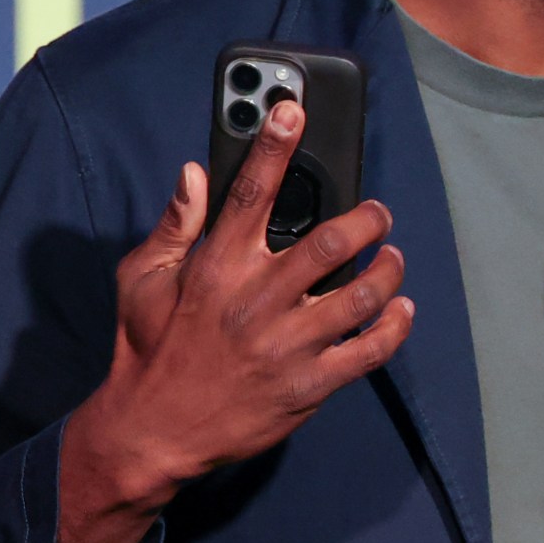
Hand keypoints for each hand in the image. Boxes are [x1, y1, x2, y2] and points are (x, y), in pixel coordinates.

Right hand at [54, 99, 414, 542]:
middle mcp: (255, 300)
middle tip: (379, 212)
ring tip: (393, 256)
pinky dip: (395, 326)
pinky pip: (369, 351)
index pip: (250, 193)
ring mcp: (286, 345)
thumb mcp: (142, 281)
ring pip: (361, 294)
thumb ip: (174, 226)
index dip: (273, 146)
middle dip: (366, 218)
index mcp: (215, 267)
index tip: (294, 110)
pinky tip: (401, 309)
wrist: (153, 432)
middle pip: (328, 241)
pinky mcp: (308, 385)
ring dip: (388, 269)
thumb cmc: (148, 349)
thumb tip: (193, 174)